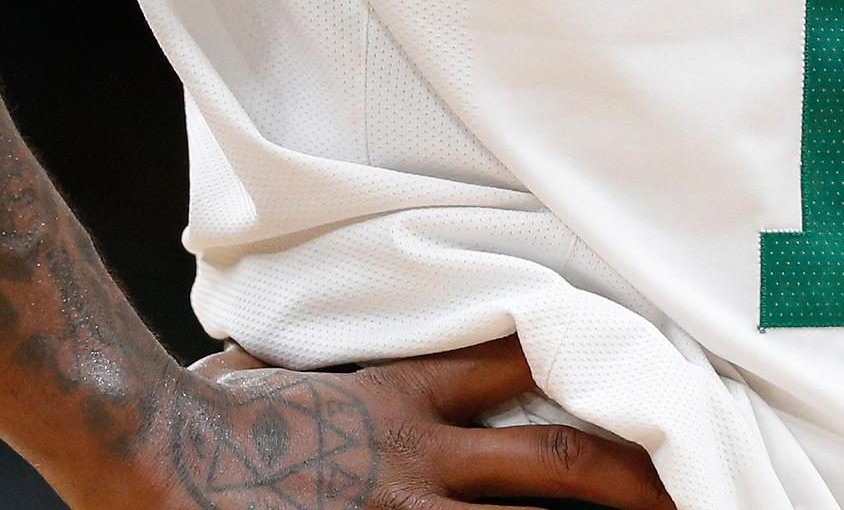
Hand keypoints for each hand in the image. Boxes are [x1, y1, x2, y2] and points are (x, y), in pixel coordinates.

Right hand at [163, 336, 672, 508]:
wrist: (148, 454)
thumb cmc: (195, 417)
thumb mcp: (261, 373)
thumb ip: (302, 365)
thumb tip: (275, 352)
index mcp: (400, 396)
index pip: (517, 355)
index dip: (585, 357)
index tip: (643, 361)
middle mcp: (421, 457)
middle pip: (559, 458)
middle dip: (635, 479)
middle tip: (694, 493)